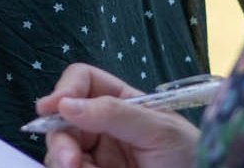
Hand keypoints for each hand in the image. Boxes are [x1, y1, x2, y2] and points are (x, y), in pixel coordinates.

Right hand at [33, 64, 199, 167]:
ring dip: (62, 159)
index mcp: (121, 103)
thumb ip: (114, 113)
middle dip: (60, 137)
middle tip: (69, 160)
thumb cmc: (191, 157)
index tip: (52, 108)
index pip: (83, 82)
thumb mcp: (159, 130)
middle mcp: (103, 126)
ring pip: (60, 149)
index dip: (65, 90)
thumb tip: (65, 104)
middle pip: (63, 119)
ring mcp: (97, 155)